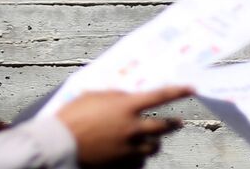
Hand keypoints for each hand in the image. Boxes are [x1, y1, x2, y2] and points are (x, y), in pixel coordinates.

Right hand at [57, 85, 191, 166]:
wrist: (58, 144)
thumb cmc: (71, 117)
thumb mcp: (93, 96)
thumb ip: (114, 96)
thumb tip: (127, 97)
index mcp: (126, 107)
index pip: (160, 96)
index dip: (178, 91)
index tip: (191, 88)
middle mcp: (132, 128)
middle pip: (164, 127)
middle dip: (173, 124)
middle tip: (177, 122)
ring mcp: (128, 149)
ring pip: (153, 147)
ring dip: (154, 143)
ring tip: (150, 140)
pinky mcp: (121, 165)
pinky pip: (139, 163)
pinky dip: (138, 158)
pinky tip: (132, 154)